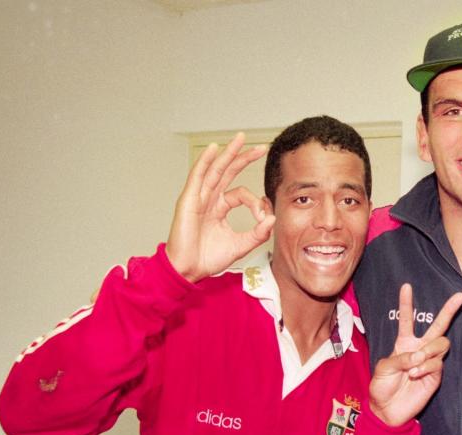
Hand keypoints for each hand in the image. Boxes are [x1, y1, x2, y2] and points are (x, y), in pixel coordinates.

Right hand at [166, 132, 275, 281]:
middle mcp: (209, 199)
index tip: (264, 217)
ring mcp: (198, 197)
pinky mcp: (188, 200)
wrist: (189, 269)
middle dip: (244, 158)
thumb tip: (273, 218)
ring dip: (228, 153)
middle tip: (261, 147)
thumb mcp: (241, 245)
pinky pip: (198, 176)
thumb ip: (258, 233)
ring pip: (215, 169)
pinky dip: (205, 161)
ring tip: (241, 139)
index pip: (242, 194)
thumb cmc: (208, 258)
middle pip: (229, 172)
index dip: (256, 203)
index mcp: (220, 208)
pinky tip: (214, 149)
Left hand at [368, 284, 461, 426]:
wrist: (388, 411)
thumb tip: (419, 356)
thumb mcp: (383, 369)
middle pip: (439, 326)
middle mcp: (419, 349)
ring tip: (415, 364)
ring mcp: (430, 361)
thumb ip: (399, 359)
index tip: (406, 286)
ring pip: (441, 343)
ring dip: (428, 351)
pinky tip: (415, 374)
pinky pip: (438, 363)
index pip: (407, 320)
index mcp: (404, 343)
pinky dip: (426, 366)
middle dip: (449, 310)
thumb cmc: (382, 387)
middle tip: (460, 296)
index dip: (406, 303)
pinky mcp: (436, 375)